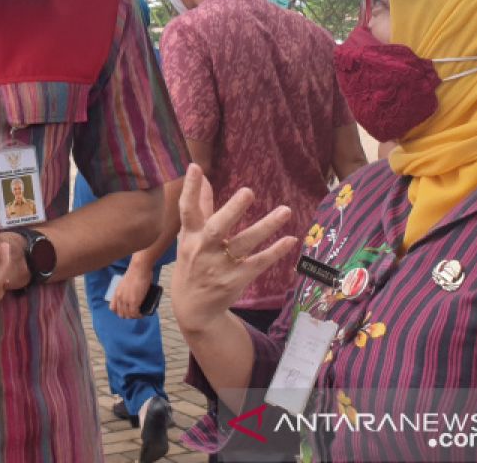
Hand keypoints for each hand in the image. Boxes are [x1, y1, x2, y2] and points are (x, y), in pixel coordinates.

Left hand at [111, 265, 152, 318]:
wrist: (139, 268)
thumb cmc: (136, 272)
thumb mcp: (126, 282)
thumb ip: (126, 289)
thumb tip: (133, 293)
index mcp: (116, 292)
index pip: (113, 308)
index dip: (119, 312)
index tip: (126, 311)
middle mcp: (119, 297)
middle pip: (121, 314)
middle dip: (128, 315)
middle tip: (135, 313)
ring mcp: (126, 300)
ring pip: (128, 315)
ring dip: (134, 316)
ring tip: (140, 313)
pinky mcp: (134, 301)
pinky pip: (135, 313)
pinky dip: (139, 315)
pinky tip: (143, 314)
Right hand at [171, 164, 297, 335]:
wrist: (194, 309)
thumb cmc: (192, 265)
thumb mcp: (189, 237)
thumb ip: (199, 207)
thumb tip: (202, 177)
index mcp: (190, 236)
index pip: (187, 210)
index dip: (190, 189)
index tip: (196, 168)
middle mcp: (203, 250)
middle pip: (217, 228)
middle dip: (232, 210)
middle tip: (248, 191)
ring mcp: (220, 266)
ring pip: (244, 244)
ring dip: (265, 227)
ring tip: (285, 210)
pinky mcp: (237, 280)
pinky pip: (258, 263)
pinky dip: (274, 252)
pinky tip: (290, 239)